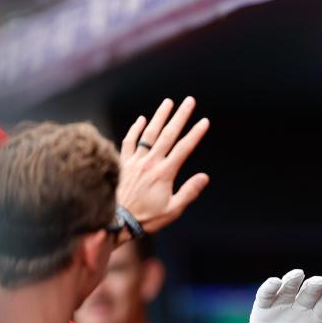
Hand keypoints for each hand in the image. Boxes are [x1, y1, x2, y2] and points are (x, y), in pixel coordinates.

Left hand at [115, 97, 209, 239]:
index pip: (183, 149)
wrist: (116, 221)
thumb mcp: (173, 210)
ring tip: (168, 102)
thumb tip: (204, 177)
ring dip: (159, 116)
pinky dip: (135, 129)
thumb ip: (189, 192)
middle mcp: (150, 163)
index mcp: (164, 173)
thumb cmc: (147, 218)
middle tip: (189, 101)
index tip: (204, 121)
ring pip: (149, 134)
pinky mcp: (123, 163)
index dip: (195, 134)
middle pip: (168, 135)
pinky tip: (142, 119)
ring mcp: (135, 161)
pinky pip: (129, 142)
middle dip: (180, 116)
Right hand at [238, 269, 321, 322]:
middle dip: (316, 284)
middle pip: (311, 291)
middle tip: (320, 282)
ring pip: (290, 287)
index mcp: (317, 318)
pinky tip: (275, 282)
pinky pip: (267, 294)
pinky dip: (270, 287)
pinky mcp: (264, 308)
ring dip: (293, 279)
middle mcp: (302, 308)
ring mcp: (283, 305)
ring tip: (298, 274)